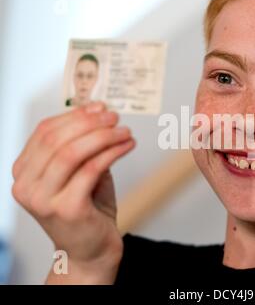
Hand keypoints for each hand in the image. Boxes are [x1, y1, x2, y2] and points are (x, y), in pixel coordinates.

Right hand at [12, 102, 135, 283]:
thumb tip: (98, 112)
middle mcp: (26, 186)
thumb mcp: (79, 172)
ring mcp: (43, 199)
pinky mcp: (67, 209)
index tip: (100, 107)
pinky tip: (127, 146)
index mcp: (24, 172)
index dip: (74, 115)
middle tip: (115, 118)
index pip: (44, 132)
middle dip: (90, 123)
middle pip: (56, 139)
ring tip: (124, 132)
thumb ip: (82, 145)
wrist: (91, 249)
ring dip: (103, 136)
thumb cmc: (87, 209)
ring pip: (72, 152)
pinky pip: (91, 169)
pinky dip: (112, 152)